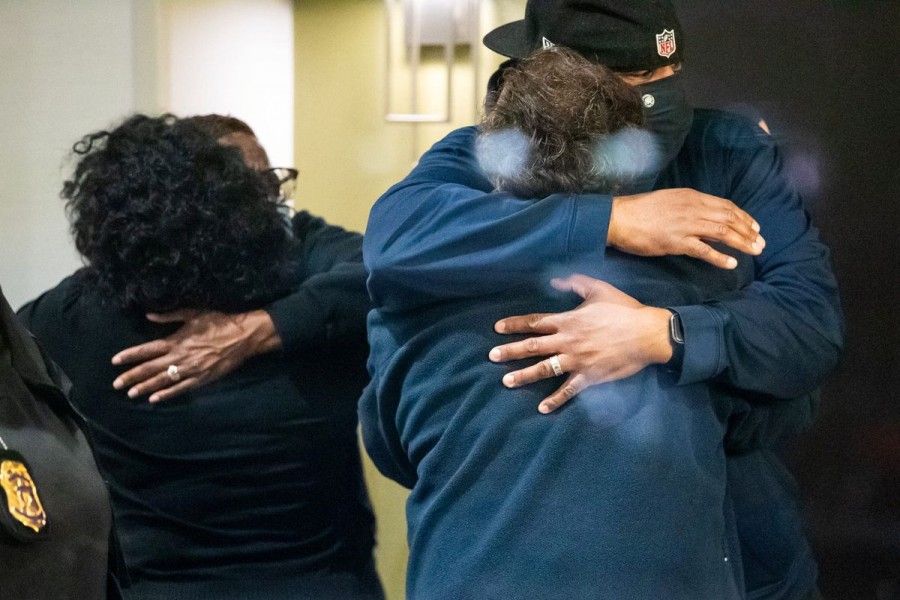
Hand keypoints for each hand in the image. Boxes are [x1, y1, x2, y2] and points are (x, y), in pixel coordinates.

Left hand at [111, 309, 280, 402]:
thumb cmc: (219, 321)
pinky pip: (181, 388)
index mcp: (176, 340)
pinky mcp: (202, 378)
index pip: (147, 350)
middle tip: (116, 384)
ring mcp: (191, 369)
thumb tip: (148, 315)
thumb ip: (169, 316)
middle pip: (150, 368)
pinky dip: (167, 394)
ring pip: (163, 380)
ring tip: (131, 394)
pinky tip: (155, 399)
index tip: (115, 361)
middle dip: (132, 376)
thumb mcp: (194, 314)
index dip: (130, 356)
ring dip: (145, 387)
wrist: (243, 336)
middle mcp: (180, 356)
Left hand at [488, 275, 671, 413]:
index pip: (534, 322)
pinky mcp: (590, 376)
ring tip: (506, 381)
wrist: (648, 333)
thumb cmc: (624, 310)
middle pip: (533, 346)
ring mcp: (577, 360)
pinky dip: (555, 400)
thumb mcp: (599, 289)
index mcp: (568, 320)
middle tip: (492, 356)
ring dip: (524, 376)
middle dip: (510, 351)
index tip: (497, 329)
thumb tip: (556, 279)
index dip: (514, 325)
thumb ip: (575, 284)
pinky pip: (569, 390)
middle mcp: (568, 341)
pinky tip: (541, 408)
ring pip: (544, 369)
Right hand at [608, 188, 764, 268]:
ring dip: (742, 242)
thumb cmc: (639, 211)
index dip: (743, 216)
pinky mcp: (677, 241)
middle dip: (748, 230)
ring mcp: (686, 224)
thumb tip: (705, 219)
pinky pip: (704, 250)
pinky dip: (720, 257)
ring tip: (755, 251)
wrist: (619, 218)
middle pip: (729, 218)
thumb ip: (688, 208)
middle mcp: (692, 208)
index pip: (725, 205)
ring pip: (722, 232)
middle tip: (761, 242)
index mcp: (691, 196)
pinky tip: (732, 263)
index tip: (755, 226)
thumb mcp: (669, 201)